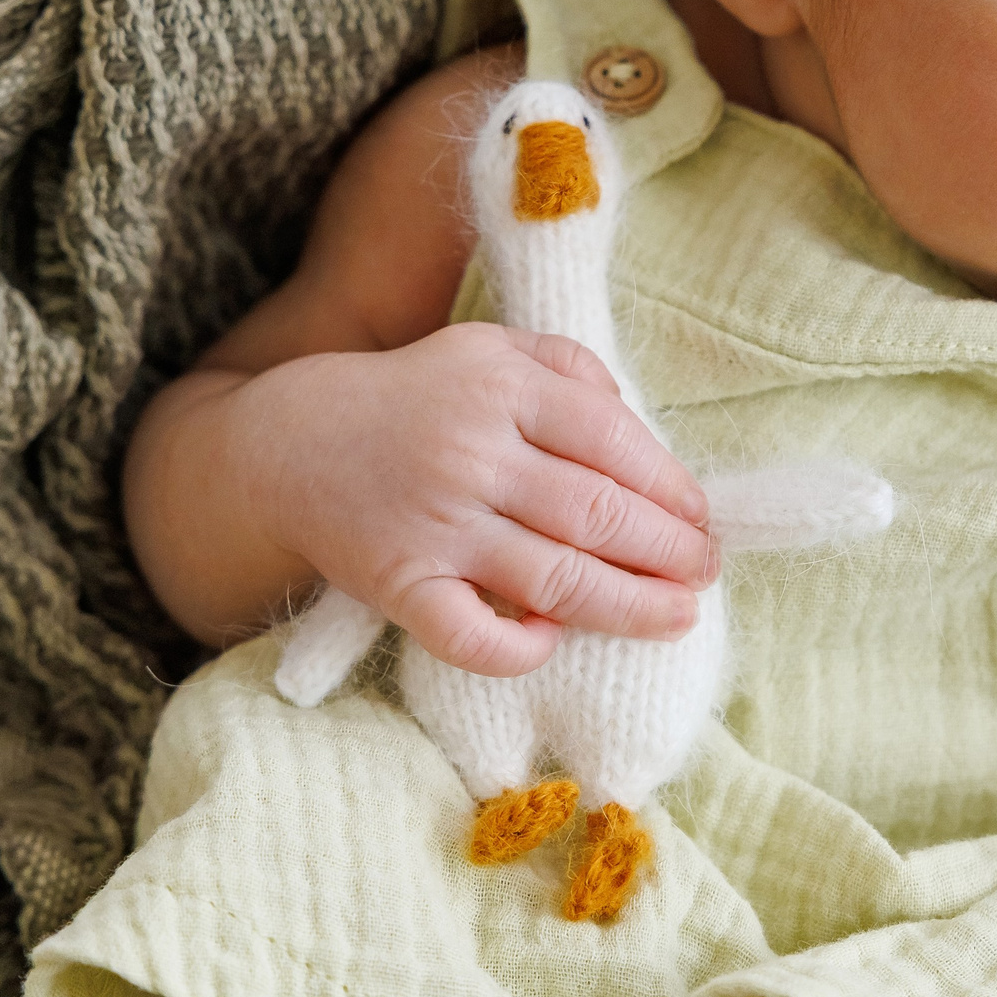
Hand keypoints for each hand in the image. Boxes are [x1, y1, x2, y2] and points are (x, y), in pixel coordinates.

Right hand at [227, 322, 716, 676]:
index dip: (671, 486)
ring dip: (630, 605)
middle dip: (669, 550)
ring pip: (554, 578)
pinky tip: (554, 641)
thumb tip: (637, 421)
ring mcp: (435, 524)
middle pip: (597, 513)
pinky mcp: (399, 584)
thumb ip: (569, 367)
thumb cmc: (415, 398)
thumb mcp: (489, 349)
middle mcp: (471, 453)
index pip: (612, 441)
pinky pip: (470, 635)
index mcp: (501, 387)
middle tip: (706, 571)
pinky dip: (520, 647)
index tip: (702, 517)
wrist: (290, 443)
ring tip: (677, 616)